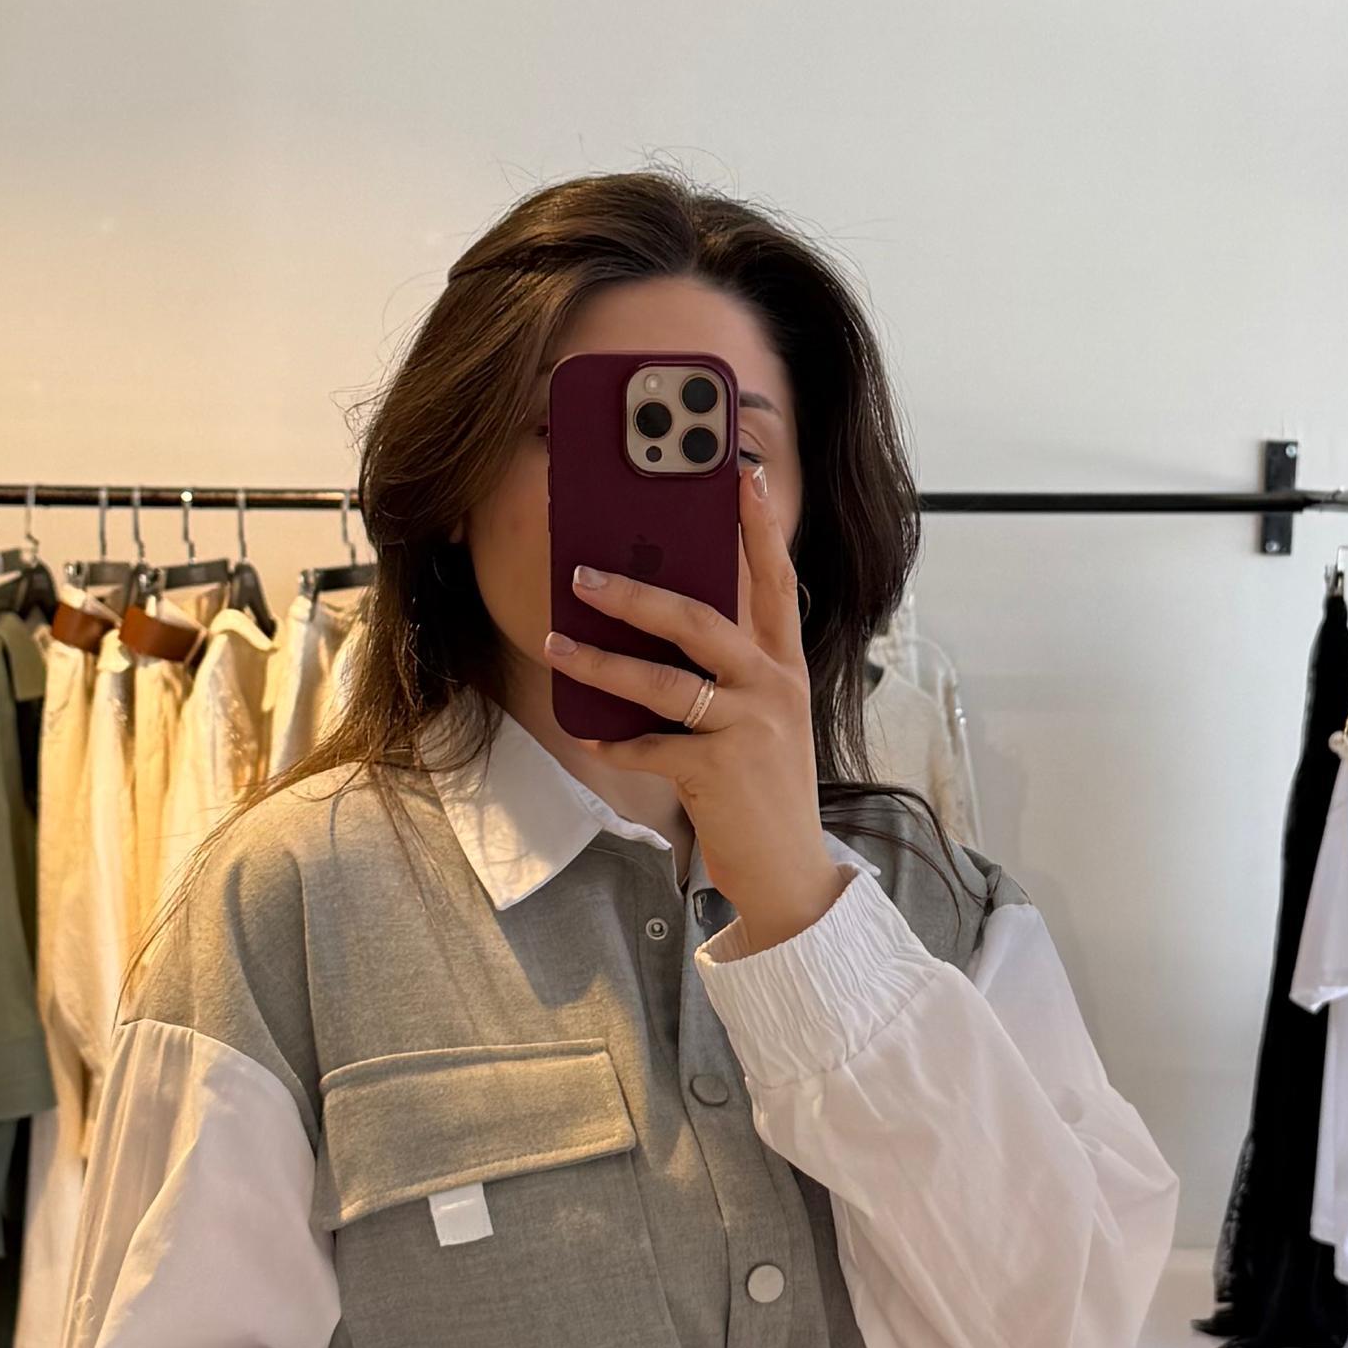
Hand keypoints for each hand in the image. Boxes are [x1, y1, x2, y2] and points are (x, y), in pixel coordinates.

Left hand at [549, 459, 845, 953]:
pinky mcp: (718, 771)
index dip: (759, 527)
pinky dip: (613, 740)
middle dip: (636, 592)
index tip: (742, 476)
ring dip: (600, 660)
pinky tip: (589, 734)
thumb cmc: (763, 786)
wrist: (790, 871)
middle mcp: (773, 686)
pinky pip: (648, 744)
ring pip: (662, 680)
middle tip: (584, 573)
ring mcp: (748, 727)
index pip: (775, 580)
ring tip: (557, 643)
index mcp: (785, 665)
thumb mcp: (762, 717)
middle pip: (700, 619)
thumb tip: (659, 622)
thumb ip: (729, 670)